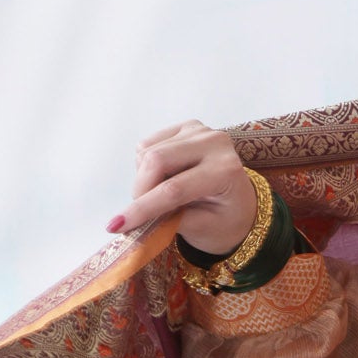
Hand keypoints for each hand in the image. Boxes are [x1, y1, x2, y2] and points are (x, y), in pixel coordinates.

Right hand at [107, 120, 258, 251]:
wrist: (239, 202)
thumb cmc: (225, 219)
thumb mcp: (203, 229)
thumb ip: (169, 221)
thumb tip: (130, 220)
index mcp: (226, 170)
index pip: (174, 189)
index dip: (143, 208)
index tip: (117, 225)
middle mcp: (215, 143)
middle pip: (155, 160)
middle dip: (140, 190)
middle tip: (138, 214)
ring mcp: (200, 131)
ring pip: (147, 152)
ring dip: (143, 180)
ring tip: (161, 195)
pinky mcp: (186, 127)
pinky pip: (147, 145)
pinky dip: (145, 166)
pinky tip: (165, 177)